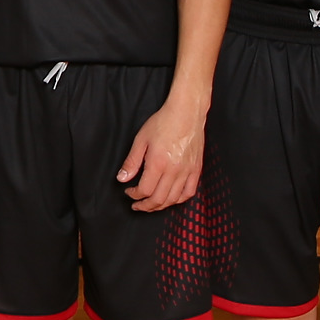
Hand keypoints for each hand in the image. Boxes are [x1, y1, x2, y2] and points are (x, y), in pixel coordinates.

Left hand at [118, 96, 204, 211]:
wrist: (186, 113)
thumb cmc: (163, 122)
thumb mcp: (141, 140)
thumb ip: (131, 162)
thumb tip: (122, 179)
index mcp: (158, 163)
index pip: (145, 190)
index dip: (134, 195)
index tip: (129, 192)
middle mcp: (174, 170)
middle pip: (159, 199)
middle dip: (145, 206)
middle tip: (137, 205)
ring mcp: (187, 171)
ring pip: (174, 199)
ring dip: (160, 206)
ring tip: (151, 205)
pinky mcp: (196, 169)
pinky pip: (189, 192)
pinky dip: (179, 200)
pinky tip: (171, 199)